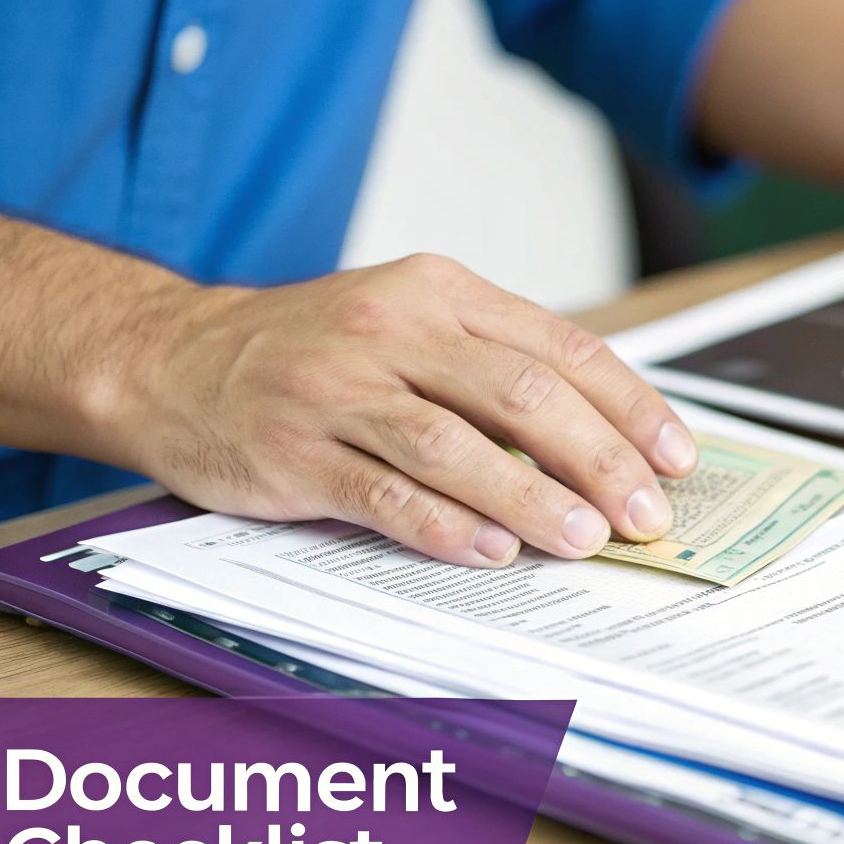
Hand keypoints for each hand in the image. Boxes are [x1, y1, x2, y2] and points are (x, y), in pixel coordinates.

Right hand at [116, 254, 698, 566]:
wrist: (168, 357)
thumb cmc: (312, 351)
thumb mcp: (408, 322)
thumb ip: (494, 366)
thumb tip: (605, 440)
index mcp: (437, 292)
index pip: (559, 348)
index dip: (629, 406)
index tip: (675, 457)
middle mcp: (390, 329)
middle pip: (519, 396)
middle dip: (598, 460)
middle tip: (643, 513)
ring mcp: (336, 390)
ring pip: (454, 447)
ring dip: (530, 497)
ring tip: (586, 538)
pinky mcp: (291, 451)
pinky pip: (381, 493)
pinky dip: (443, 525)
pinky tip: (492, 551)